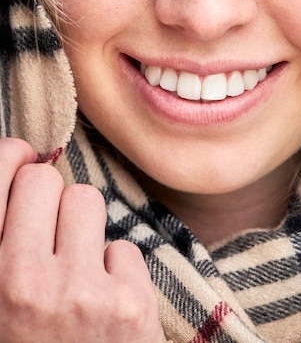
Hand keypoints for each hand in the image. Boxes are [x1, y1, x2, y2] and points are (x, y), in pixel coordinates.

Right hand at [0, 138, 164, 341]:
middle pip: (44, 179)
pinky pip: (124, 247)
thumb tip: (24, 169)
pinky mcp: (127, 304)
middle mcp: (20, 281)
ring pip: (87, 201)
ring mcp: (76, 292)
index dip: (12, 158)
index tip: (22, 160)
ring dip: (84, 228)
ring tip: (77, 270)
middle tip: (50, 233)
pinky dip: (117, 271)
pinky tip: (105, 305)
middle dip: (49, 199)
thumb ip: (3, 244)